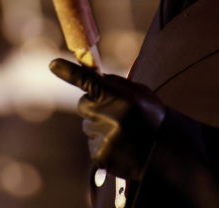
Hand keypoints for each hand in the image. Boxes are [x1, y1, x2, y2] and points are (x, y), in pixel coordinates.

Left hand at [50, 58, 165, 178]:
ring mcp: (105, 138)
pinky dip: (102, 143)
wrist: (165, 154)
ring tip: (123, 133)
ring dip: (99, 126)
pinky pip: (91, 142)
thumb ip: (116, 84)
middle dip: (94, 105)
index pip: (90, 81)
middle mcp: (111, 118)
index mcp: (122, 98)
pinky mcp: (100, 156)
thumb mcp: (141, 94)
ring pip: (87, 125)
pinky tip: (119, 146)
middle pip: (84, 104)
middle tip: (116, 113)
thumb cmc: (152, 118)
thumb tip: (92, 76)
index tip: (53, 64)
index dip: (69, 72)